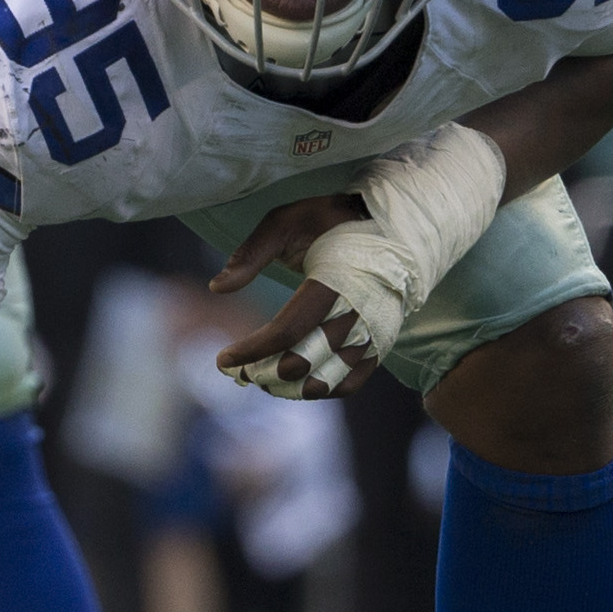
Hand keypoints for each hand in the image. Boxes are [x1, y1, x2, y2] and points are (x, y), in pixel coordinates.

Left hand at [211, 194, 377, 399]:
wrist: (395, 227)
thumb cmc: (331, 221)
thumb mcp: (285, 221)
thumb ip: (250, 254)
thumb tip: (217, 288)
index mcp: (334, 281)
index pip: (287, 332)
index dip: (251, 351)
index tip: (224, 360)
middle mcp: (357, 313)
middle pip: (302, 363)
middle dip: (262, 372)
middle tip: (237, 371)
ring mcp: (372, 333)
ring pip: (324, 382)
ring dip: (286, 389)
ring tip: (260, 379)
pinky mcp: (380, 345)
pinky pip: (348, 383)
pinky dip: (318, 391)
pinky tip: (292, 383)